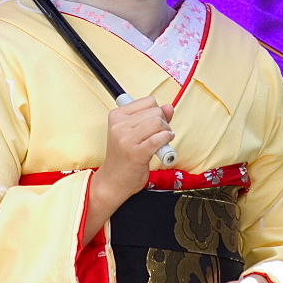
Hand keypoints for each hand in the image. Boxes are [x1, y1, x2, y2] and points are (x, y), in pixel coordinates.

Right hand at [82, 97, 173, 243]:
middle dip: (163, 123)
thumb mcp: (134, 132)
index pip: (149, 101)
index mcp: (117, 116)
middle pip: (155, 111)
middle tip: (158, 136)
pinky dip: (166, 140)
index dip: (157, 112)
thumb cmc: (124, 157)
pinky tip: (164, 146)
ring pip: (158, 123)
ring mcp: (126, 139)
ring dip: (166, 132)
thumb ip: (152, 117)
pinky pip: (159, 138)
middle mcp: (119, 125)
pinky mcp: (136, 153)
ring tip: (161, 142)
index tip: (153, 125)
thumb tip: (168, 107)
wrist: (113, 181)